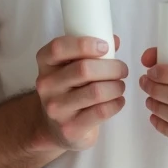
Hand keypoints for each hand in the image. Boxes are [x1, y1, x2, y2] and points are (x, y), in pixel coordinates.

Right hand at [34, 34, 127, 151]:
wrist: (53, 126)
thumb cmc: (68, 88)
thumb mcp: (71, 66)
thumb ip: (90, 50)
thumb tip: (114, 40)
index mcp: (45, 63)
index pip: (59, 48)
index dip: (84, 44)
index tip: (105, 47)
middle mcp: (46, 85)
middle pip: (84, 69)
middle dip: (112, 67)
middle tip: (122, 69)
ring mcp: (57, 109)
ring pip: (96, 92)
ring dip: (116, 86)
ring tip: (120, 86)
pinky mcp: (70, 128)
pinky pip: (101, 111)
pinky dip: (116, 104)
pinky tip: (118, 100)